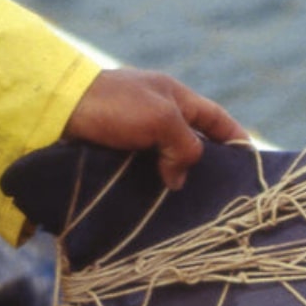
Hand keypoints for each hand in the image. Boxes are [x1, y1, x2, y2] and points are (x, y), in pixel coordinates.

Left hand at [62, 69, 247, 189]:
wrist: (56, 108)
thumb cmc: (114, 105)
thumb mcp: (161, 119)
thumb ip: (184, 145)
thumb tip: (180, 178)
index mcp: (175, 96)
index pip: (216, 119)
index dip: (235, 139)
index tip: (249, 164)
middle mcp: (157, 113)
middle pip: (192, 143)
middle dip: (204, 167)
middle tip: (216, 196)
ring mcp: (134, 132)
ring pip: (166, 161)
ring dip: (174, 181)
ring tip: (185, 209)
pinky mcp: (113, 151)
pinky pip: (141, 171)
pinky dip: (150, 185)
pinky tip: (153, 204)